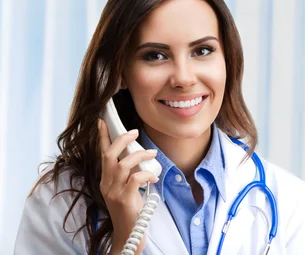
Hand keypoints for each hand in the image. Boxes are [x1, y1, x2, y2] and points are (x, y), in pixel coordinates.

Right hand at [98, 119, 158, 254]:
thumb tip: (140, 156)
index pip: (102, 154)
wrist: (128, 233)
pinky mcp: (124, 199)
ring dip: (139, 156)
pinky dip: (145, 175)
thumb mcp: (127, 189)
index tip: (103, 121)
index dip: (102, 137)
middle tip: (135, 132)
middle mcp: (106, 184)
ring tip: (152, 154)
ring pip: (122, 165)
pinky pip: (134, 180)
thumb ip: (129, 174)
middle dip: (122, 140)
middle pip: (109, 155)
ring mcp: (113, 192)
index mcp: (105, 180)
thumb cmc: (130, 210)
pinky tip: (153, 178)